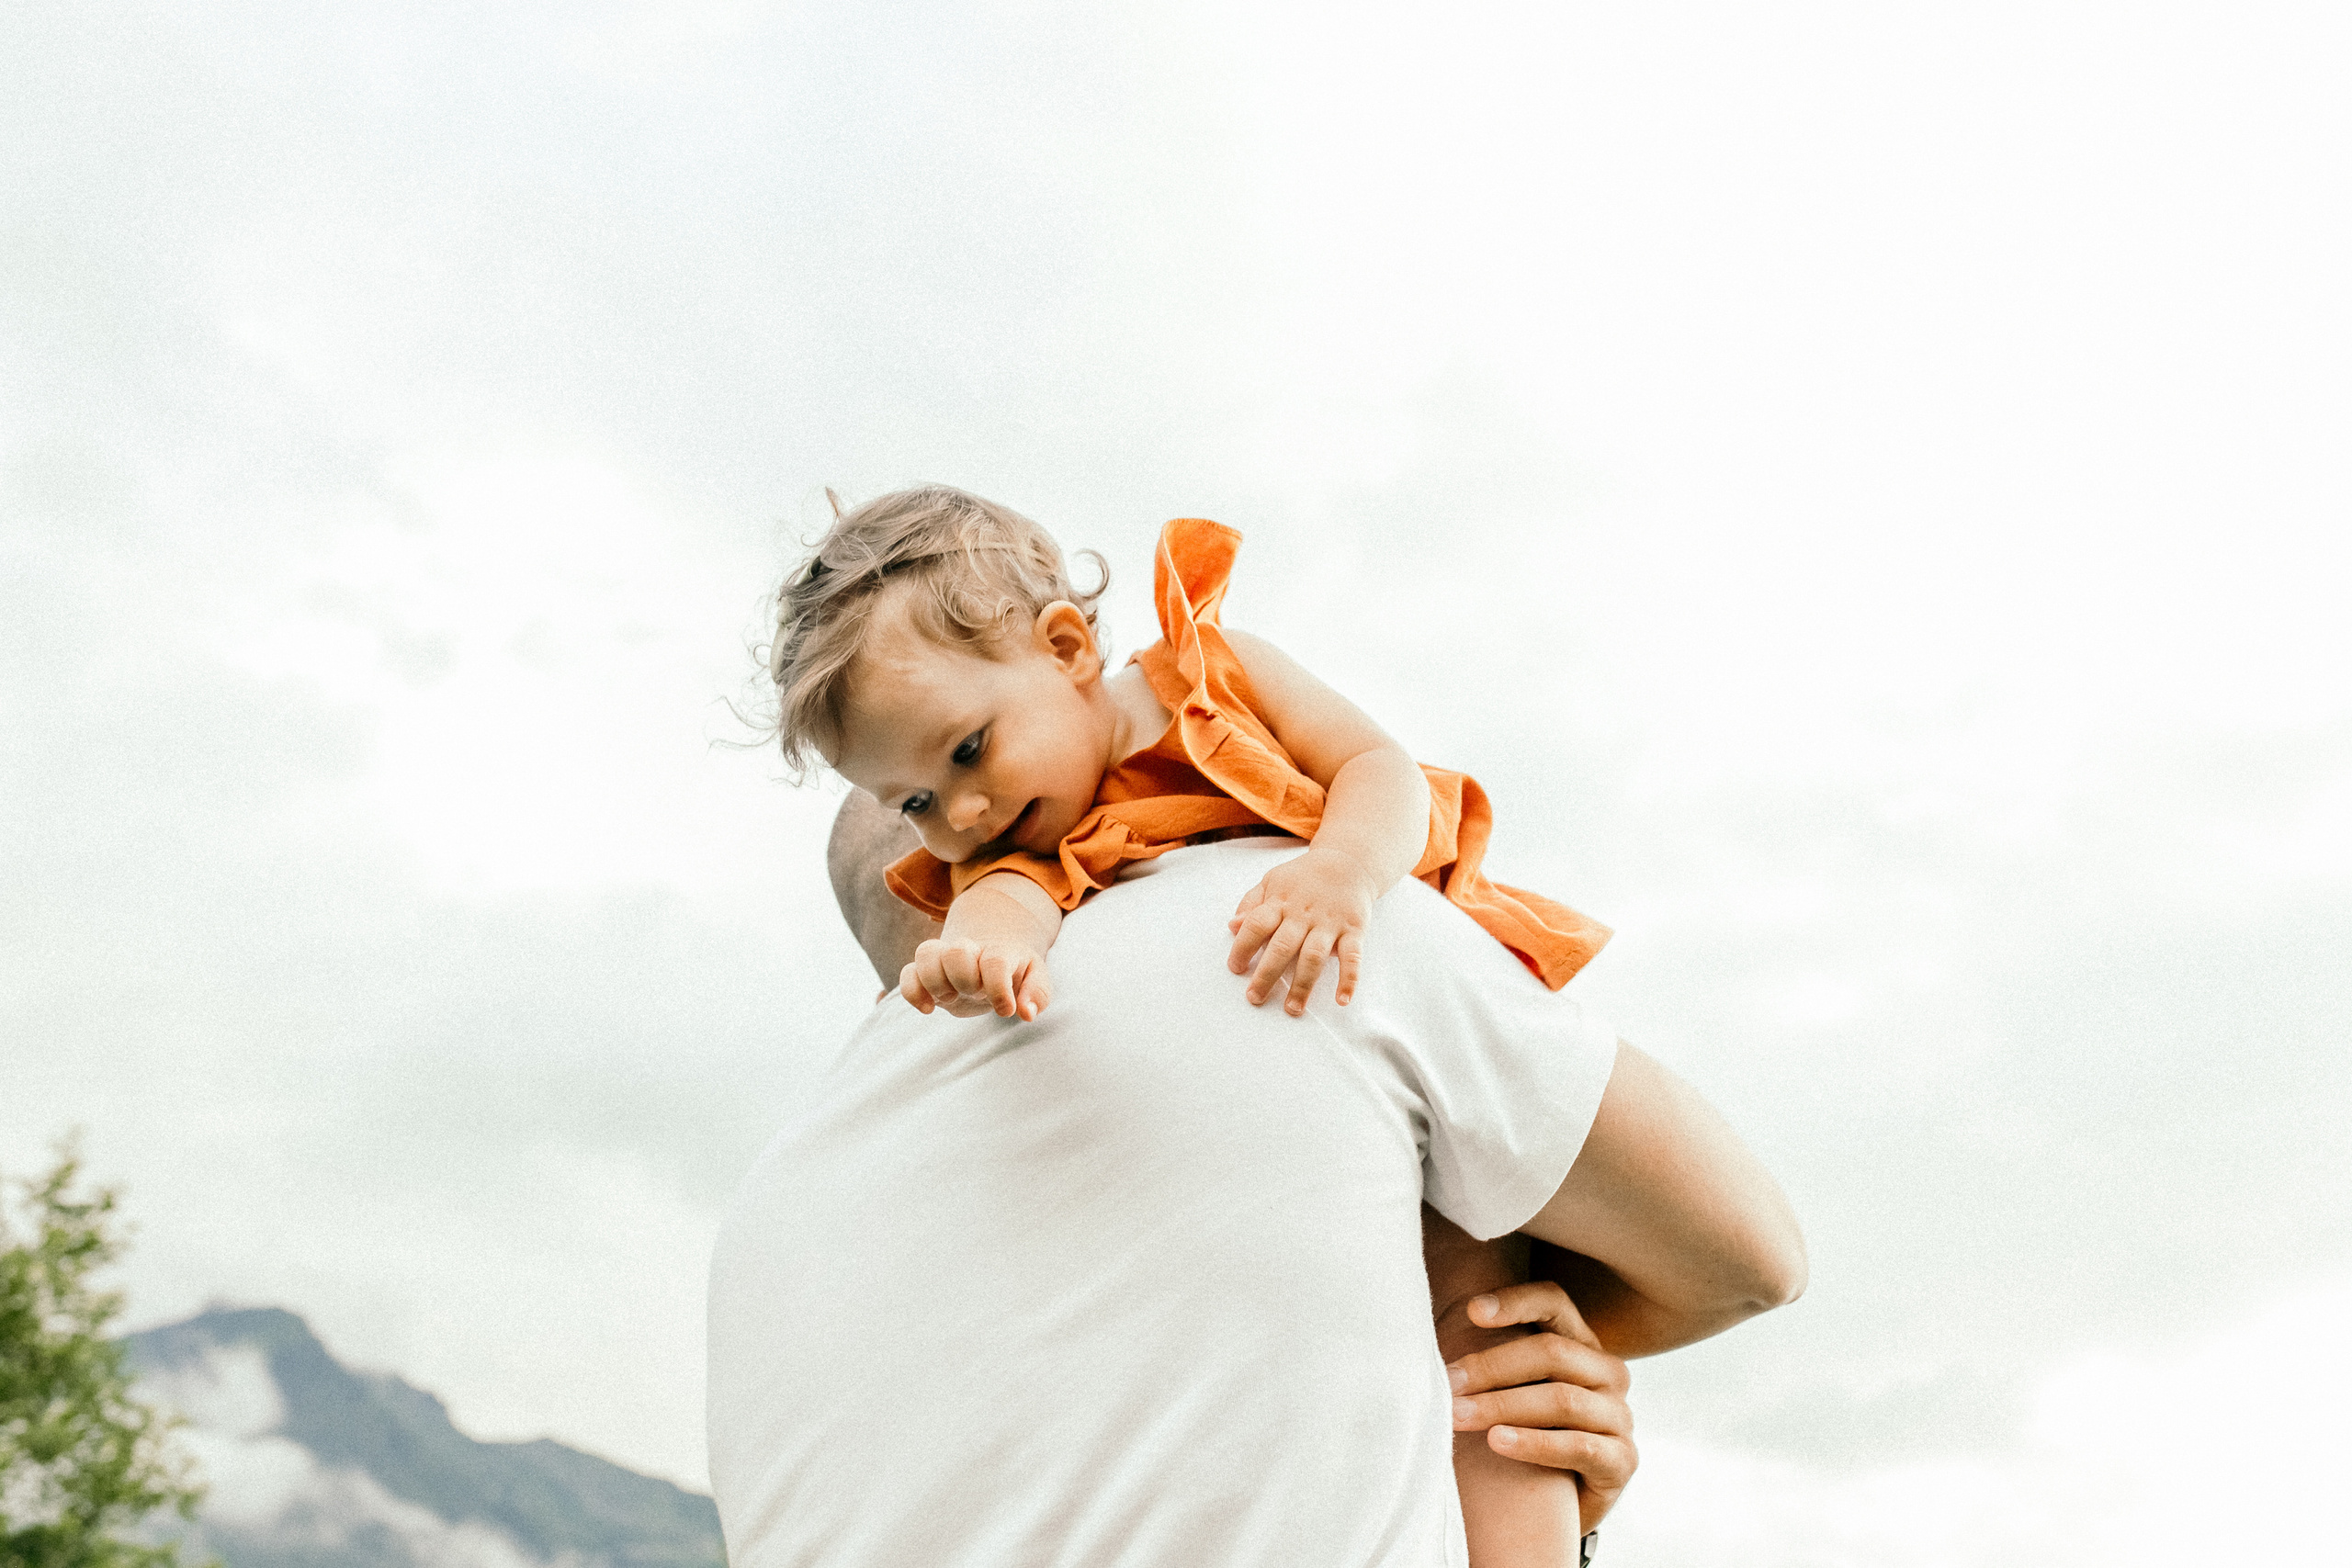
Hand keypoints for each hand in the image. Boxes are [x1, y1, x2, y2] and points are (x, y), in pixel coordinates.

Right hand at [899, 937, 1051, 1020]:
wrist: (991, 952)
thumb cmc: (1015, 969)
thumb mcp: (1035, 977)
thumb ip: (1037, 993)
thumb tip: (1027, 1013)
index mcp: (999, 951)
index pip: (995, 961)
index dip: (999, 988)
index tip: (1006, 1012)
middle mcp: (969, 951)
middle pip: (956, 951)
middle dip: (965, 979)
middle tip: (976, 994)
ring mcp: (944, 959)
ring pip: (925, 952)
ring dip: (936, 981)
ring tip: (951, 998)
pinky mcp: (926, 973)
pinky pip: (907, 973)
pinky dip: (911, 992)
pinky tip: (929, 1009)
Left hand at [1225, 847, 1376, 1014]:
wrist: (1348, 862)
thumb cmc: (1303, 878)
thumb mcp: (1272, 882)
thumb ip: (1251, 904)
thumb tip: (1232, 926)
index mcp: (1280, 902)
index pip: (1256, 925)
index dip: (1243, 947)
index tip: (1235, 968)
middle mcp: (1303, 914)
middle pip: (1282, 947)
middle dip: (1267, 974)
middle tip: (1255, 998)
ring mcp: (1329, 924)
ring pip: (1314, 956)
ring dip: (1303, 985)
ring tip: (1293, 1009)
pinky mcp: (1354, 930)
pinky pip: (1353, 957)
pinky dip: (1349, 979)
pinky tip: (1342, 1000)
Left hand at [1444, 1281, 1636, 1534]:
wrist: (1561, 1504)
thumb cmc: (1527, 1433)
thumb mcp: (1513, 1388)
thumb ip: (1492, 1359)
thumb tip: (1432, 1336)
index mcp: (1582, 1343)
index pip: (1554, 1303)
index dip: (1515, 1302)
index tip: (1471, 1311)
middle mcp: (1608, 1373)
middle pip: (1552, 1352)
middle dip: (1492, 1366)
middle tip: (1447, 1382)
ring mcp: (1619, 1417)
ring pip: (1562, 1399)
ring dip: (1502, 1406)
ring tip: (1458, 1415)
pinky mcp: (1622, 1461)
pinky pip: (1579, 1446)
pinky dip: (1534, 1443)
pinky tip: (1497, 1442)